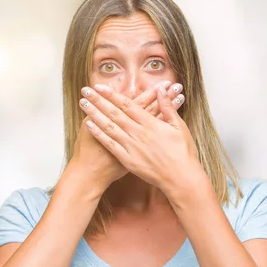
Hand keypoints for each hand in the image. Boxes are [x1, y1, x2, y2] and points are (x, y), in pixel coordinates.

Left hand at [79, 82, 202, 194]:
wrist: (180, 178)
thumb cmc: (183, 153)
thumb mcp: (179, 127)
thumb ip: (168, 107)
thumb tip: (161, 90)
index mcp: (151, 124)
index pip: (128, 105)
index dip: (113, 95)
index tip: (101, 87)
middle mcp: (139, 134)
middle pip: (114, 113)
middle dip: (99, 101)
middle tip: (86, 90)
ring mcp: (132, 147)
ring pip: (109, 127)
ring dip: (95, 114)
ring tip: (83, 103)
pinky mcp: (128, 160)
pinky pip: (111, 145)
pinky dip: (99, 134)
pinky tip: (89, 125)